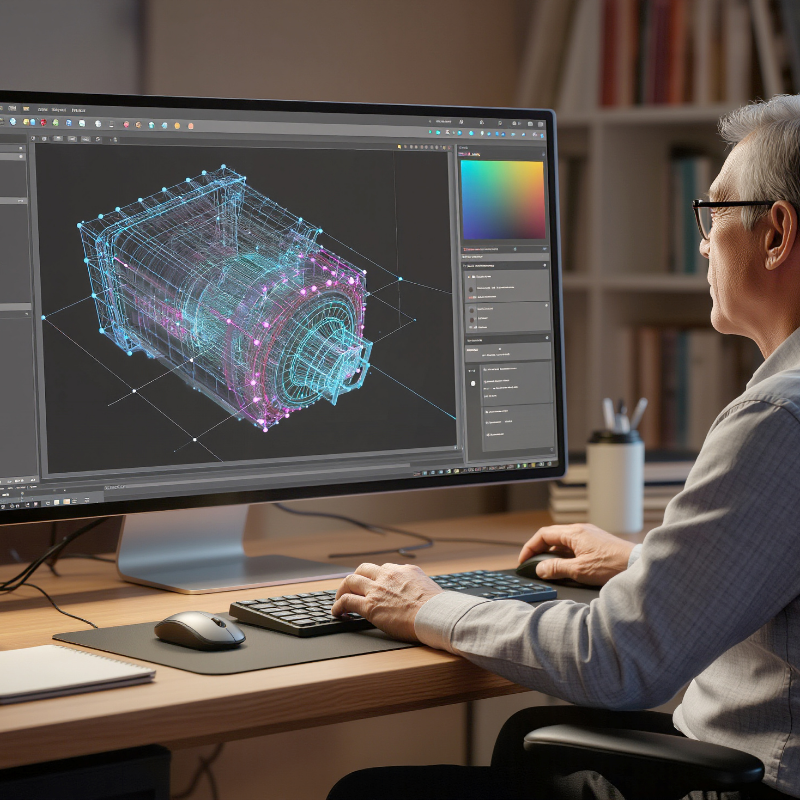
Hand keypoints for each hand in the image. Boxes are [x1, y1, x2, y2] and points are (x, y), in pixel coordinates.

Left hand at [330, 562, 444, 641]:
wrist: (435, 615)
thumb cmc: (437, 607)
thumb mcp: (429, 585)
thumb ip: (418, 584)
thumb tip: (418, 588)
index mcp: (404, 570)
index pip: (384, 569)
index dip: (376, 577)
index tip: (374, 585)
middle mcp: (388, 575)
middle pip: (364, 569)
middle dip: (356, 577)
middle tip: (352, 587)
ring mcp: (377, 589)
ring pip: (351, 580)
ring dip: (342, 589)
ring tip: (339, 598)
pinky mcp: (369, 606)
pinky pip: (346, 601)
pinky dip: (338, 605)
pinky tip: (337, 611)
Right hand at [518, 523, 634, 586]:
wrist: (637, 565)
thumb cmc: (612, 565)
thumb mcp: (579, 570)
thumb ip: (556, 569)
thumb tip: (540, 569)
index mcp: (574, 533)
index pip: (543, 535)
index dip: (530, 548)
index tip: (524, 560)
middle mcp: (581, 530)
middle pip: (551, 537)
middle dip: (539, 550)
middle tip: (532, 565)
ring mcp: (589, 536)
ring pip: (562, 542)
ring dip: (552, 554)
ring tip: (547, 569)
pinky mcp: (596, 544)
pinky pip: (573, 546)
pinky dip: (564, 555)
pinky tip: (565, 568)